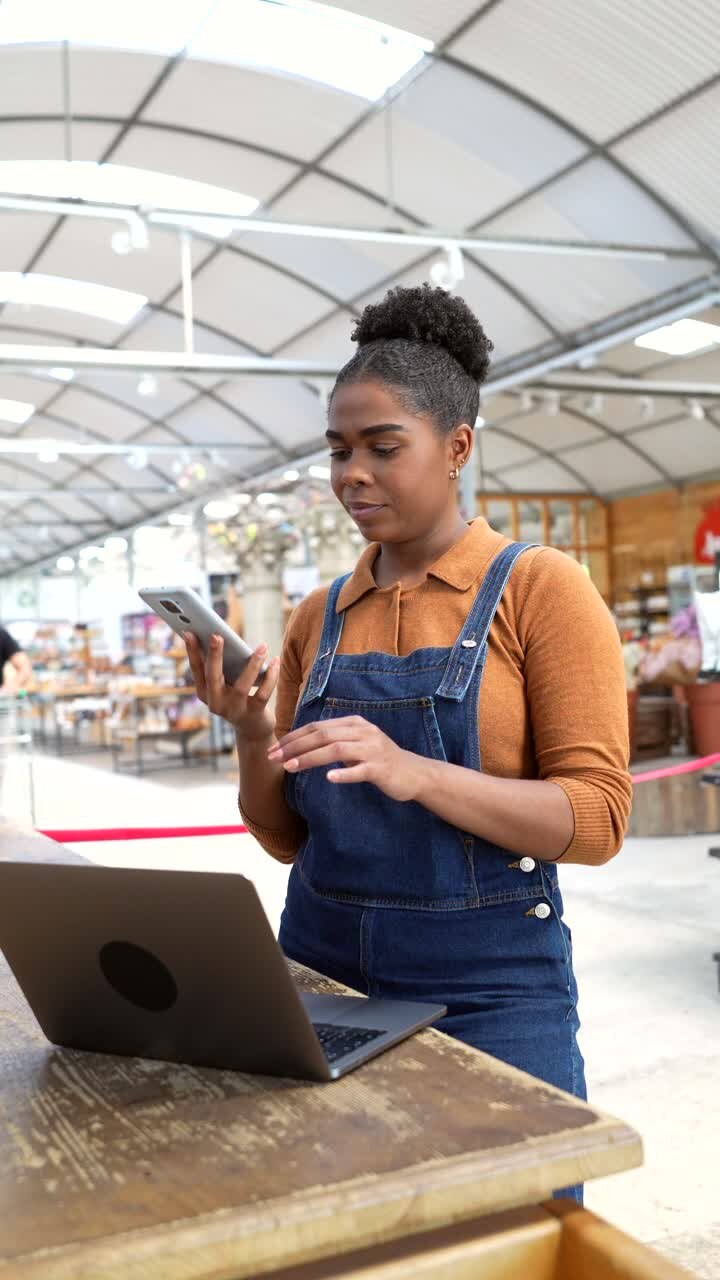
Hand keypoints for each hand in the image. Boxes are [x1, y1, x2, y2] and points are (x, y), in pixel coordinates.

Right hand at [184, 632, 278, 742]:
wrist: (252, 729)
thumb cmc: (237, 697)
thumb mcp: (226, 684)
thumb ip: (222, 666)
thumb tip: (222, 638)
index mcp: (205, 693)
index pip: (196, 670)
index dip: (192, 652)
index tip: (189, 632)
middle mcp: (216, 703)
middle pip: (213, 677)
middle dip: (214, 656)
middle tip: (216, 635)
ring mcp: (234, 710)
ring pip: (241, 686)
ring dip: (253, 664)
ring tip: (262, 646)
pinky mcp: (253, 714)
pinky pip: (263, 693)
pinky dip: (271, 676)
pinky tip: (275, 661)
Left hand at [267, 715, 423, 801]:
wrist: (414, 773)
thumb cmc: (380, 760)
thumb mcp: (357, 743)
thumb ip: (335, 740)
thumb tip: (302, 745)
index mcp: (353, 724)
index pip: (317, 727)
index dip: (293, 737)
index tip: (274, 749)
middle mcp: (362, 732)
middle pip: (323, 735)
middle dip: (295, 746)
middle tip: (274, 758)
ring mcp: (372, 750)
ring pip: (336, 750)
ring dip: (310, 758)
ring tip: (290, 767)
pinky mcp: (380, 768)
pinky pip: (359, 770)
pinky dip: (344, 773)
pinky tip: (329, 778)